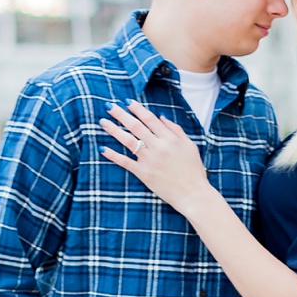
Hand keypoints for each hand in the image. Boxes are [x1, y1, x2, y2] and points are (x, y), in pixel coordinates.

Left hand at [101, 101, 216, 215]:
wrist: (193, 194)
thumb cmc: (194, 170)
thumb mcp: (190, 146)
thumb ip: (176, 130)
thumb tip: (161, 117)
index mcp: (170, 139)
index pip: (150, 119)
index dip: (137, 109)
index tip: (127, 102)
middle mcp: (159, 146)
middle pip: (136, 126)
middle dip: (121, 114)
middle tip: (109, 106)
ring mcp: (150, 160)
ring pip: (128, 140)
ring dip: (113, 129)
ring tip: (103, 122)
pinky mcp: (143, 173)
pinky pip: (125, 162)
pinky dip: (112, 155)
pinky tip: (102, 148)